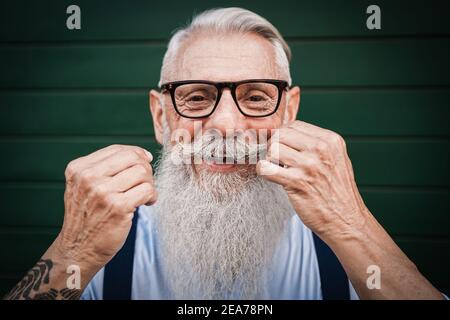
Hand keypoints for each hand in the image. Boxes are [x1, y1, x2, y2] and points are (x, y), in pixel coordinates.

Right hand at [55, 144, 156, 271]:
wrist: (78, 249)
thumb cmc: (87, 217)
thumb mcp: (84, 186)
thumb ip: (105, 168)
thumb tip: (141, 154)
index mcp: (79, 168)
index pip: (117, 149)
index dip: (136, 154)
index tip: (143, 164)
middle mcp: (88, 177)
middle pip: (133, 157)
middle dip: (145, 168)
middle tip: (144, 182)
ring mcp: (103, 192)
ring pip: (143, 172)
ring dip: (150, 184)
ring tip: (143, 195)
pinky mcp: (118, 207)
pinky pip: (147, 190)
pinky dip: (152, 196)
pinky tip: (146, 203)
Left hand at [257, 120, 368, 241]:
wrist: (345, 220)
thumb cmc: (337, 191)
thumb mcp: (335, 159)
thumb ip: (315, 145)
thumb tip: (287, 135)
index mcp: (330, 140)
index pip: (295, 125)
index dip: (284, 136)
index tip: (283, 147)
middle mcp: (321, 149)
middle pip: (281, 134)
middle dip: (275, 146)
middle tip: (278, 160)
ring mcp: (309, 166)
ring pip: (272, 148)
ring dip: (270, 159)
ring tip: (278, 169)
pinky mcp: (297, 183)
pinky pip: (265, 168)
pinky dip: (263, 171)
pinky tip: (272, 177)